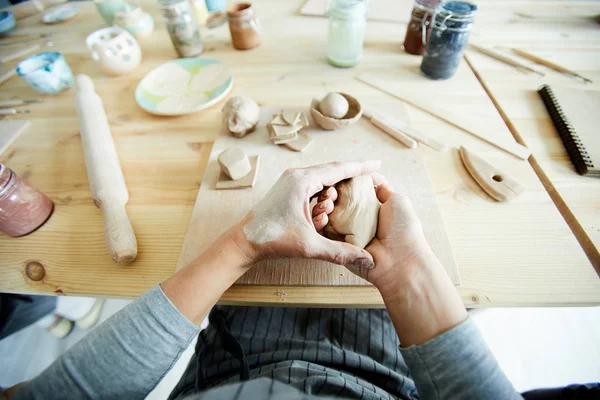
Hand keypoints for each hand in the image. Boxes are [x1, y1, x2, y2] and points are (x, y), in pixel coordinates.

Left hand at [239, 160, 380, 268]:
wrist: (244, 241)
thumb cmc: (272, 238)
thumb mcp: (309, 246)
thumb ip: (340, 252)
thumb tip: (366, 261)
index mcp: (302, 181)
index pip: (339, 169)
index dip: (361, 167)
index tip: (378, 164)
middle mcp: (297, 176)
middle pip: (332, 171)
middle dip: (350, 179)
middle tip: (369, 184)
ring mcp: (290, 181)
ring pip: (322, 180)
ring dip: (333, 193)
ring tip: (336, 209)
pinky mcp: (287, 190)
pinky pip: (312, 187)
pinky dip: (322, 197)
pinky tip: (324, 212)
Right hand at [323, 175, 437, 294]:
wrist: (401, 258)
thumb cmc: (404, 229)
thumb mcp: (397, 200)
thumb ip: (383, 189)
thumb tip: (375, 178)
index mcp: (370, 210)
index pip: (349, 193)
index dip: (341, 185)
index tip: (336, 180)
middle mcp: (357, 221)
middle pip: (336, 204)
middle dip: (329, 195)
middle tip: (329, 193)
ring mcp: (348, 235)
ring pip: (328, 218)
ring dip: (323, 208)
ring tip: (325, 204)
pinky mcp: (341, 248)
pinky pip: (326, 235)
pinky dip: (321, 225)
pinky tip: (321, 216)